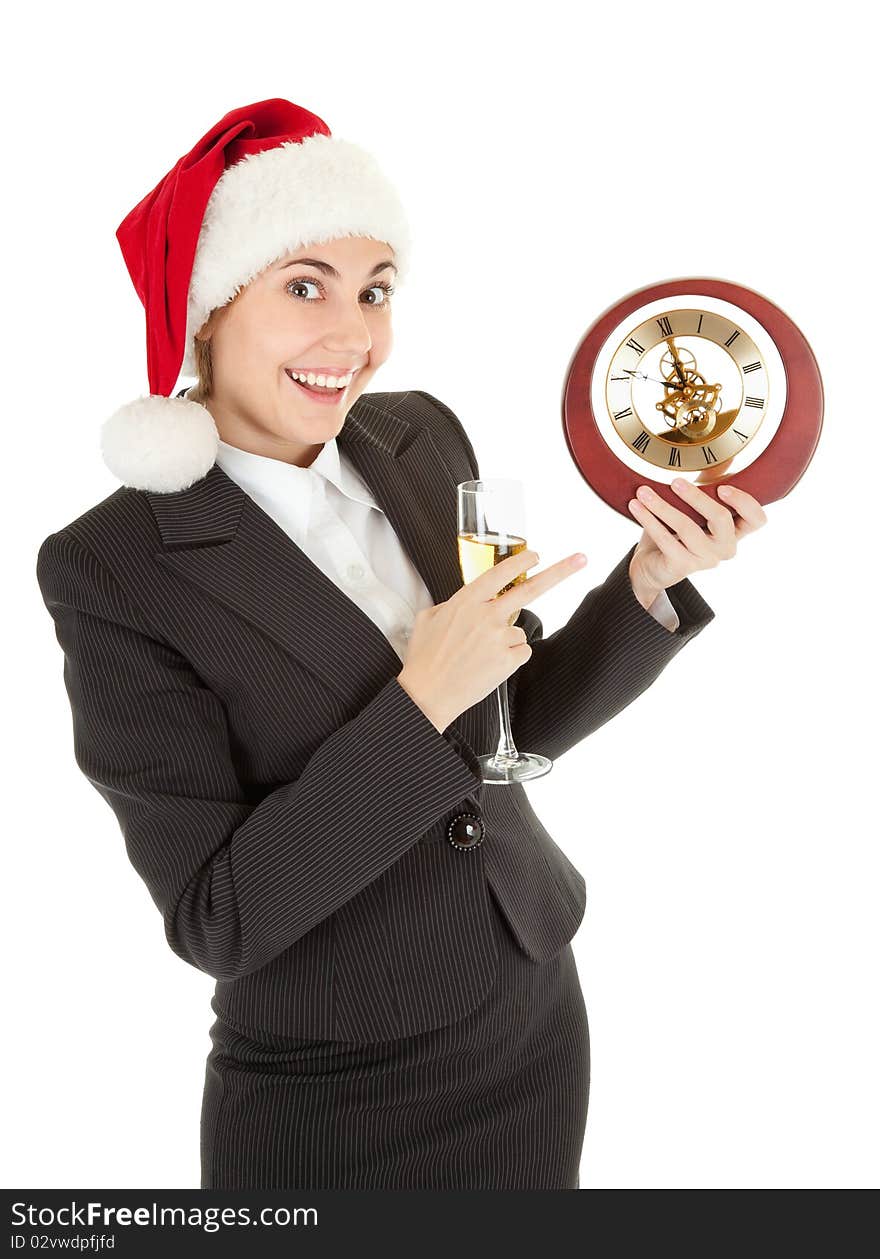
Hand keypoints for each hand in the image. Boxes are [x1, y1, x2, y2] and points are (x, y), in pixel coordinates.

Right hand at [398, 547, 586, 731]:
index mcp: (465, 602)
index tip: (535, 554)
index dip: (521, 561)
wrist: (428, 694)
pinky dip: (510, 657)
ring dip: (506, 640)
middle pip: (530, 589)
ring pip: (519, 630)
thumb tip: (463, 605)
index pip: (500, 573)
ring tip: (479, 656)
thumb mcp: (427, 619)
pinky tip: (488, 665)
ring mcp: (499, 638)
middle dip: (559, 572)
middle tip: (580, 559)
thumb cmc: (424, 659)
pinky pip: (521, 651)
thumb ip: (449, 605)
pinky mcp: (508, 660)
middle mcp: (486, 615)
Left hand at [626, 478, 767, 602]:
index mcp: (734, 531)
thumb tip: (725, 455)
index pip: (757, 519)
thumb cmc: (677, 532)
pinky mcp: (683, 566)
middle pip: (721, 519)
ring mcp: (705, 559)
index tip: (723, 488)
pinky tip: (636, 506)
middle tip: (675, 481)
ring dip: (662, 506)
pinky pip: (666, 539)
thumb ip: (709, 485)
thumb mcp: (694, 508)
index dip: (745, 503)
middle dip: (697, 497)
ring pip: (687, 528)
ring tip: (643, 491)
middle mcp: (725, 547)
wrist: (652, 565)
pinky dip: (649, 519)